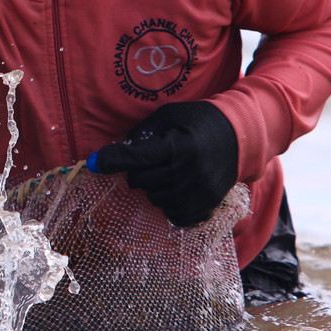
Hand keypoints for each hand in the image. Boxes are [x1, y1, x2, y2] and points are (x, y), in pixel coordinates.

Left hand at [86, 101, 238, 227]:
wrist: (239, 136)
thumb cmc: (196, 122)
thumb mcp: (168, 116)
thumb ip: (143, 132)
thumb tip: (119, 151)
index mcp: (178, 145)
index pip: (136, 158)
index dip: (110, 160)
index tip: (91, 163)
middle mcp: (188, 171)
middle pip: (140, 181)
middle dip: (137, 171)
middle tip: (150, 160)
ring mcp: (199, 191)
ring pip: (154, 199)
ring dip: (153, 187)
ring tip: (168, 172)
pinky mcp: (206, 206)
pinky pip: (173, 215)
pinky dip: (169, 204)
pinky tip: (176, 188)